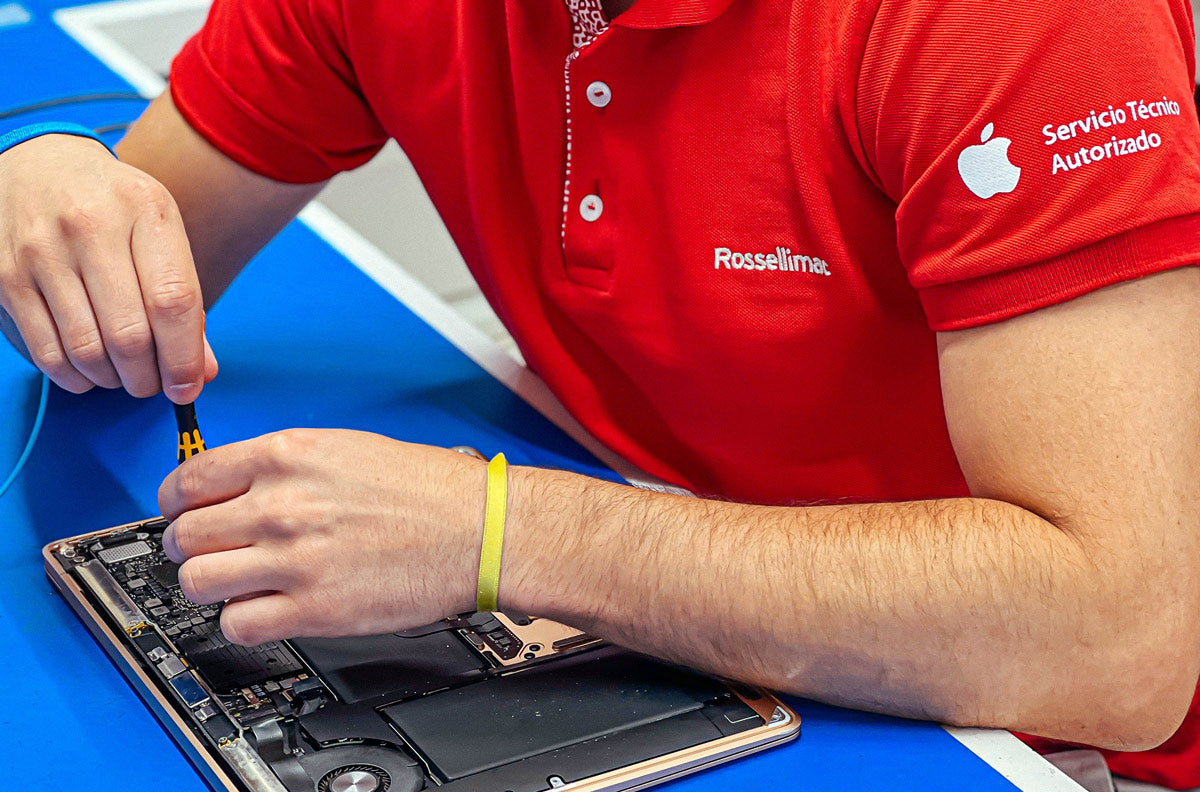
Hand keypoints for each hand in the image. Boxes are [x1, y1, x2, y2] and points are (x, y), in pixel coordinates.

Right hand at [0, 133, 215, 400]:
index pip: (172, 300)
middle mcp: (90, 225)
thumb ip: (186, 301)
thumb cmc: (116, 208)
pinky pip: (46, 351)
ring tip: (124, 376)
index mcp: (145, 210)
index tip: (189, 386)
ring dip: (113, 380)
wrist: (40, 165)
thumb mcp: (162, 233)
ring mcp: (41, 251)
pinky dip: (75, 377)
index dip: (184, 357)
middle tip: (154, 384)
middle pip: (129, 334)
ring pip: (87, 350)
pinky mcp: (4, 275)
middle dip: (147, 378)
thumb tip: (200, 373)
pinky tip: (90, 371)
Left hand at [158, 429, 486, 644]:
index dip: (176, 503)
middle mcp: (281, 505)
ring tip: (234, 585)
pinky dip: (241, 622)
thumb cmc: (430, 490)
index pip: (188, 480)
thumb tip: (238, 486)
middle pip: (183, 535)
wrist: (480, 530)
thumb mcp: (348, 448)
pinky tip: (265, 610)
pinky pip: (236, 625)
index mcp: (288, 456)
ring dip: (209, 586)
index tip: (181, 514)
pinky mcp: (312, 609)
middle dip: (186, 547)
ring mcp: (293, 560)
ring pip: (197, 582)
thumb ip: (285, 465)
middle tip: (205, 553)